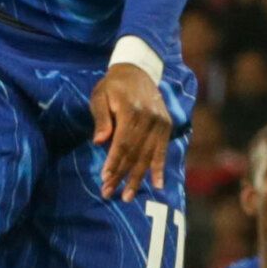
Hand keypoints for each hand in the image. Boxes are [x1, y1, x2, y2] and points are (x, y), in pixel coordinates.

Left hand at [90, 63, 171, 201]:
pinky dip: (159, 169)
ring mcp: (160, 123)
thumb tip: (100, 141)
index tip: (104, 179)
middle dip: (121, 175)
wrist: (138, 71)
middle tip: (109, 193)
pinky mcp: (166, 126)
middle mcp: (149, 118)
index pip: (122, 143)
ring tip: (128, 196)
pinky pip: (162, 151)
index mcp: (131, 110)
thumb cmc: (113, 86)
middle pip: (134, 153)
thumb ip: (101, 118)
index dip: (114, 162)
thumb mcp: (100, 96)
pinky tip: (158, 185)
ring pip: (147, 156)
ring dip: (137, 178)